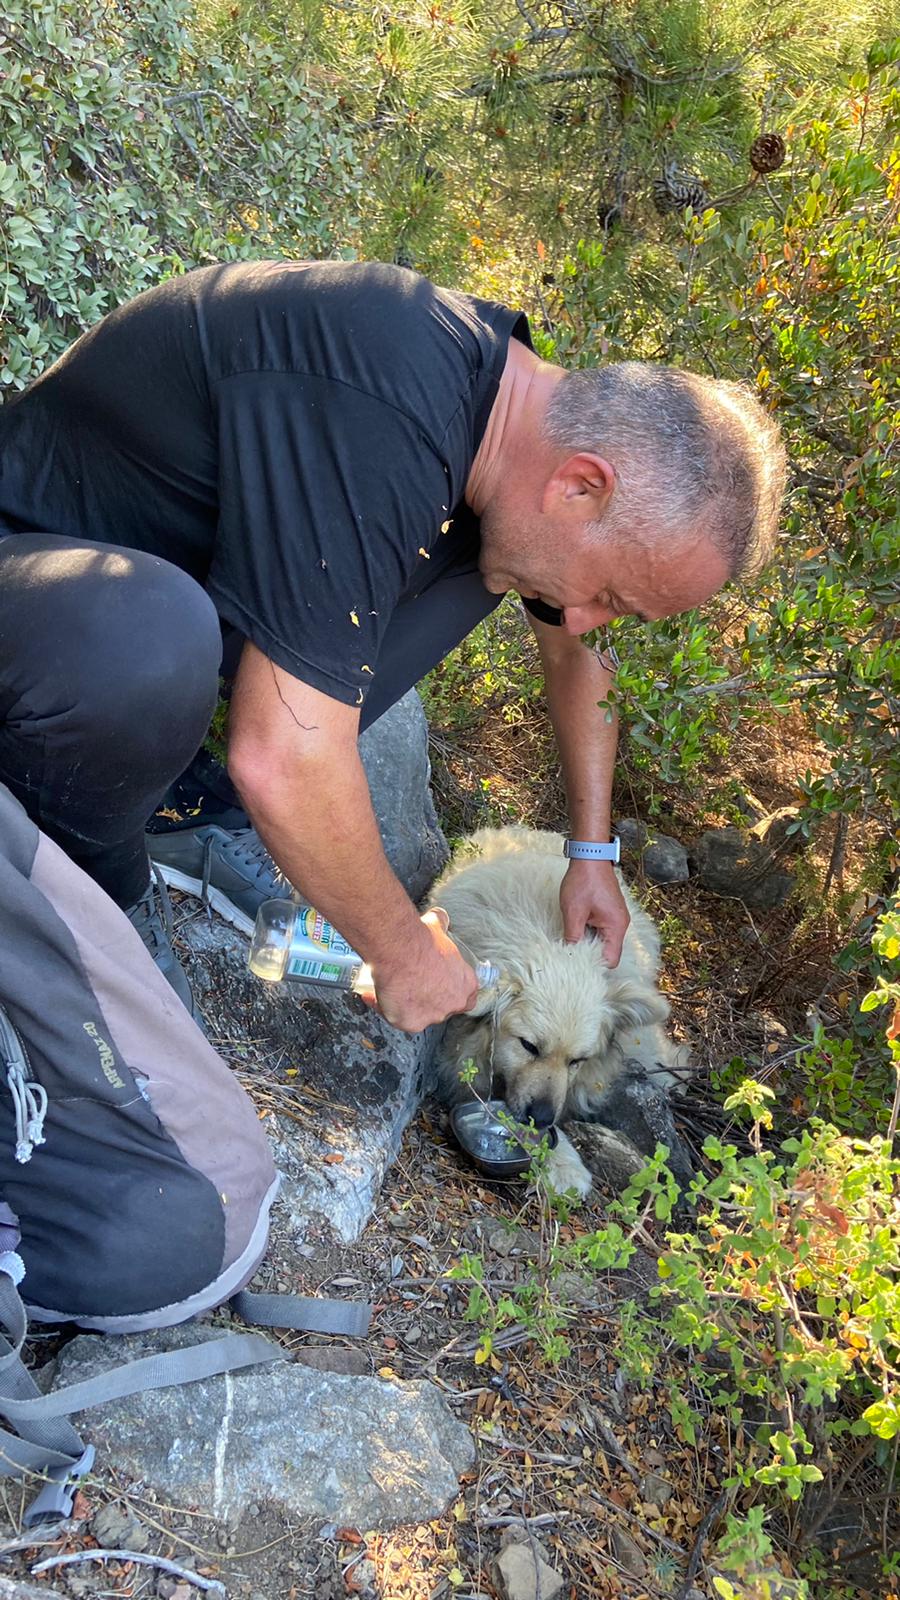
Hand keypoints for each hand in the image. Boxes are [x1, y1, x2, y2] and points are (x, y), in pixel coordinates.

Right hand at [359, 908, 479, 1031]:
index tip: (436, 985)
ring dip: (405, 1004)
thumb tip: (440, 916)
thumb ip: (441, 924)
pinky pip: (395, 1018)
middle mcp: (453, 1004)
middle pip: (441, 1008)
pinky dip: (383, 1007)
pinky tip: (373, 993)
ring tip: (389, 986)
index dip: (449, 991)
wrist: (401, 950)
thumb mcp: (437, 927)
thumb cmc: (420, 940)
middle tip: (409, 984)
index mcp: (466, 984)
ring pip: (417, 1015)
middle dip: (426, 998)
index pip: (465, 997)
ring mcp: (432, 1016)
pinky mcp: (411, 1023)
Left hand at [559, 859, 629, 966]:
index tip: (577, 966)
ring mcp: (616, 917)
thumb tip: (569, 956)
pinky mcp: (610, 912)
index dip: (594, 966)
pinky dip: (590, 933)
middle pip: (608, 952)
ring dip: (589, 943)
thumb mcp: (573, 911)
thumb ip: (573, 936)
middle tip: (571, 957)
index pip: (610, 960)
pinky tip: (576, 930)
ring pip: (604, 941)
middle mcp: (620, 924)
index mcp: (616, 926)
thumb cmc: (583, 881)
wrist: (590, 855)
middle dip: (591, 956)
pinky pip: (602, 930)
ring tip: (572, 943)